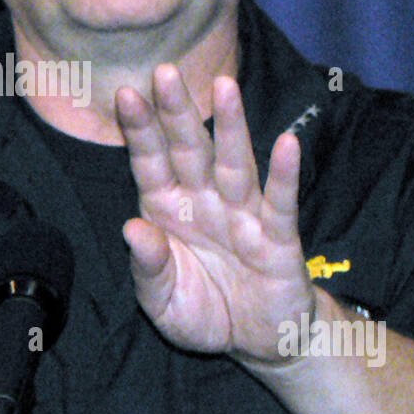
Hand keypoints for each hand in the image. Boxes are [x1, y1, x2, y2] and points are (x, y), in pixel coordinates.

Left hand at [115, 65, 314, 363]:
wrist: (259, 342)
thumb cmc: (204, 310)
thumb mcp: (162, 301)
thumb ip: (147, 267)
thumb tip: (131, 230)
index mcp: (168, 210)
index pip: (151, 163)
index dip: (140, 130)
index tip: (125, 94)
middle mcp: (205, 202)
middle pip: (190, 150)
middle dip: (178, 112)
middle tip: (165, 70)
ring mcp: (243, 216)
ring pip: (235, 164)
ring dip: (231, 127)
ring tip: (225, 87)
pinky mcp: (279, 238)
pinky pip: (281, 203)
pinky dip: (285, 174)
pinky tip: (288, 142)